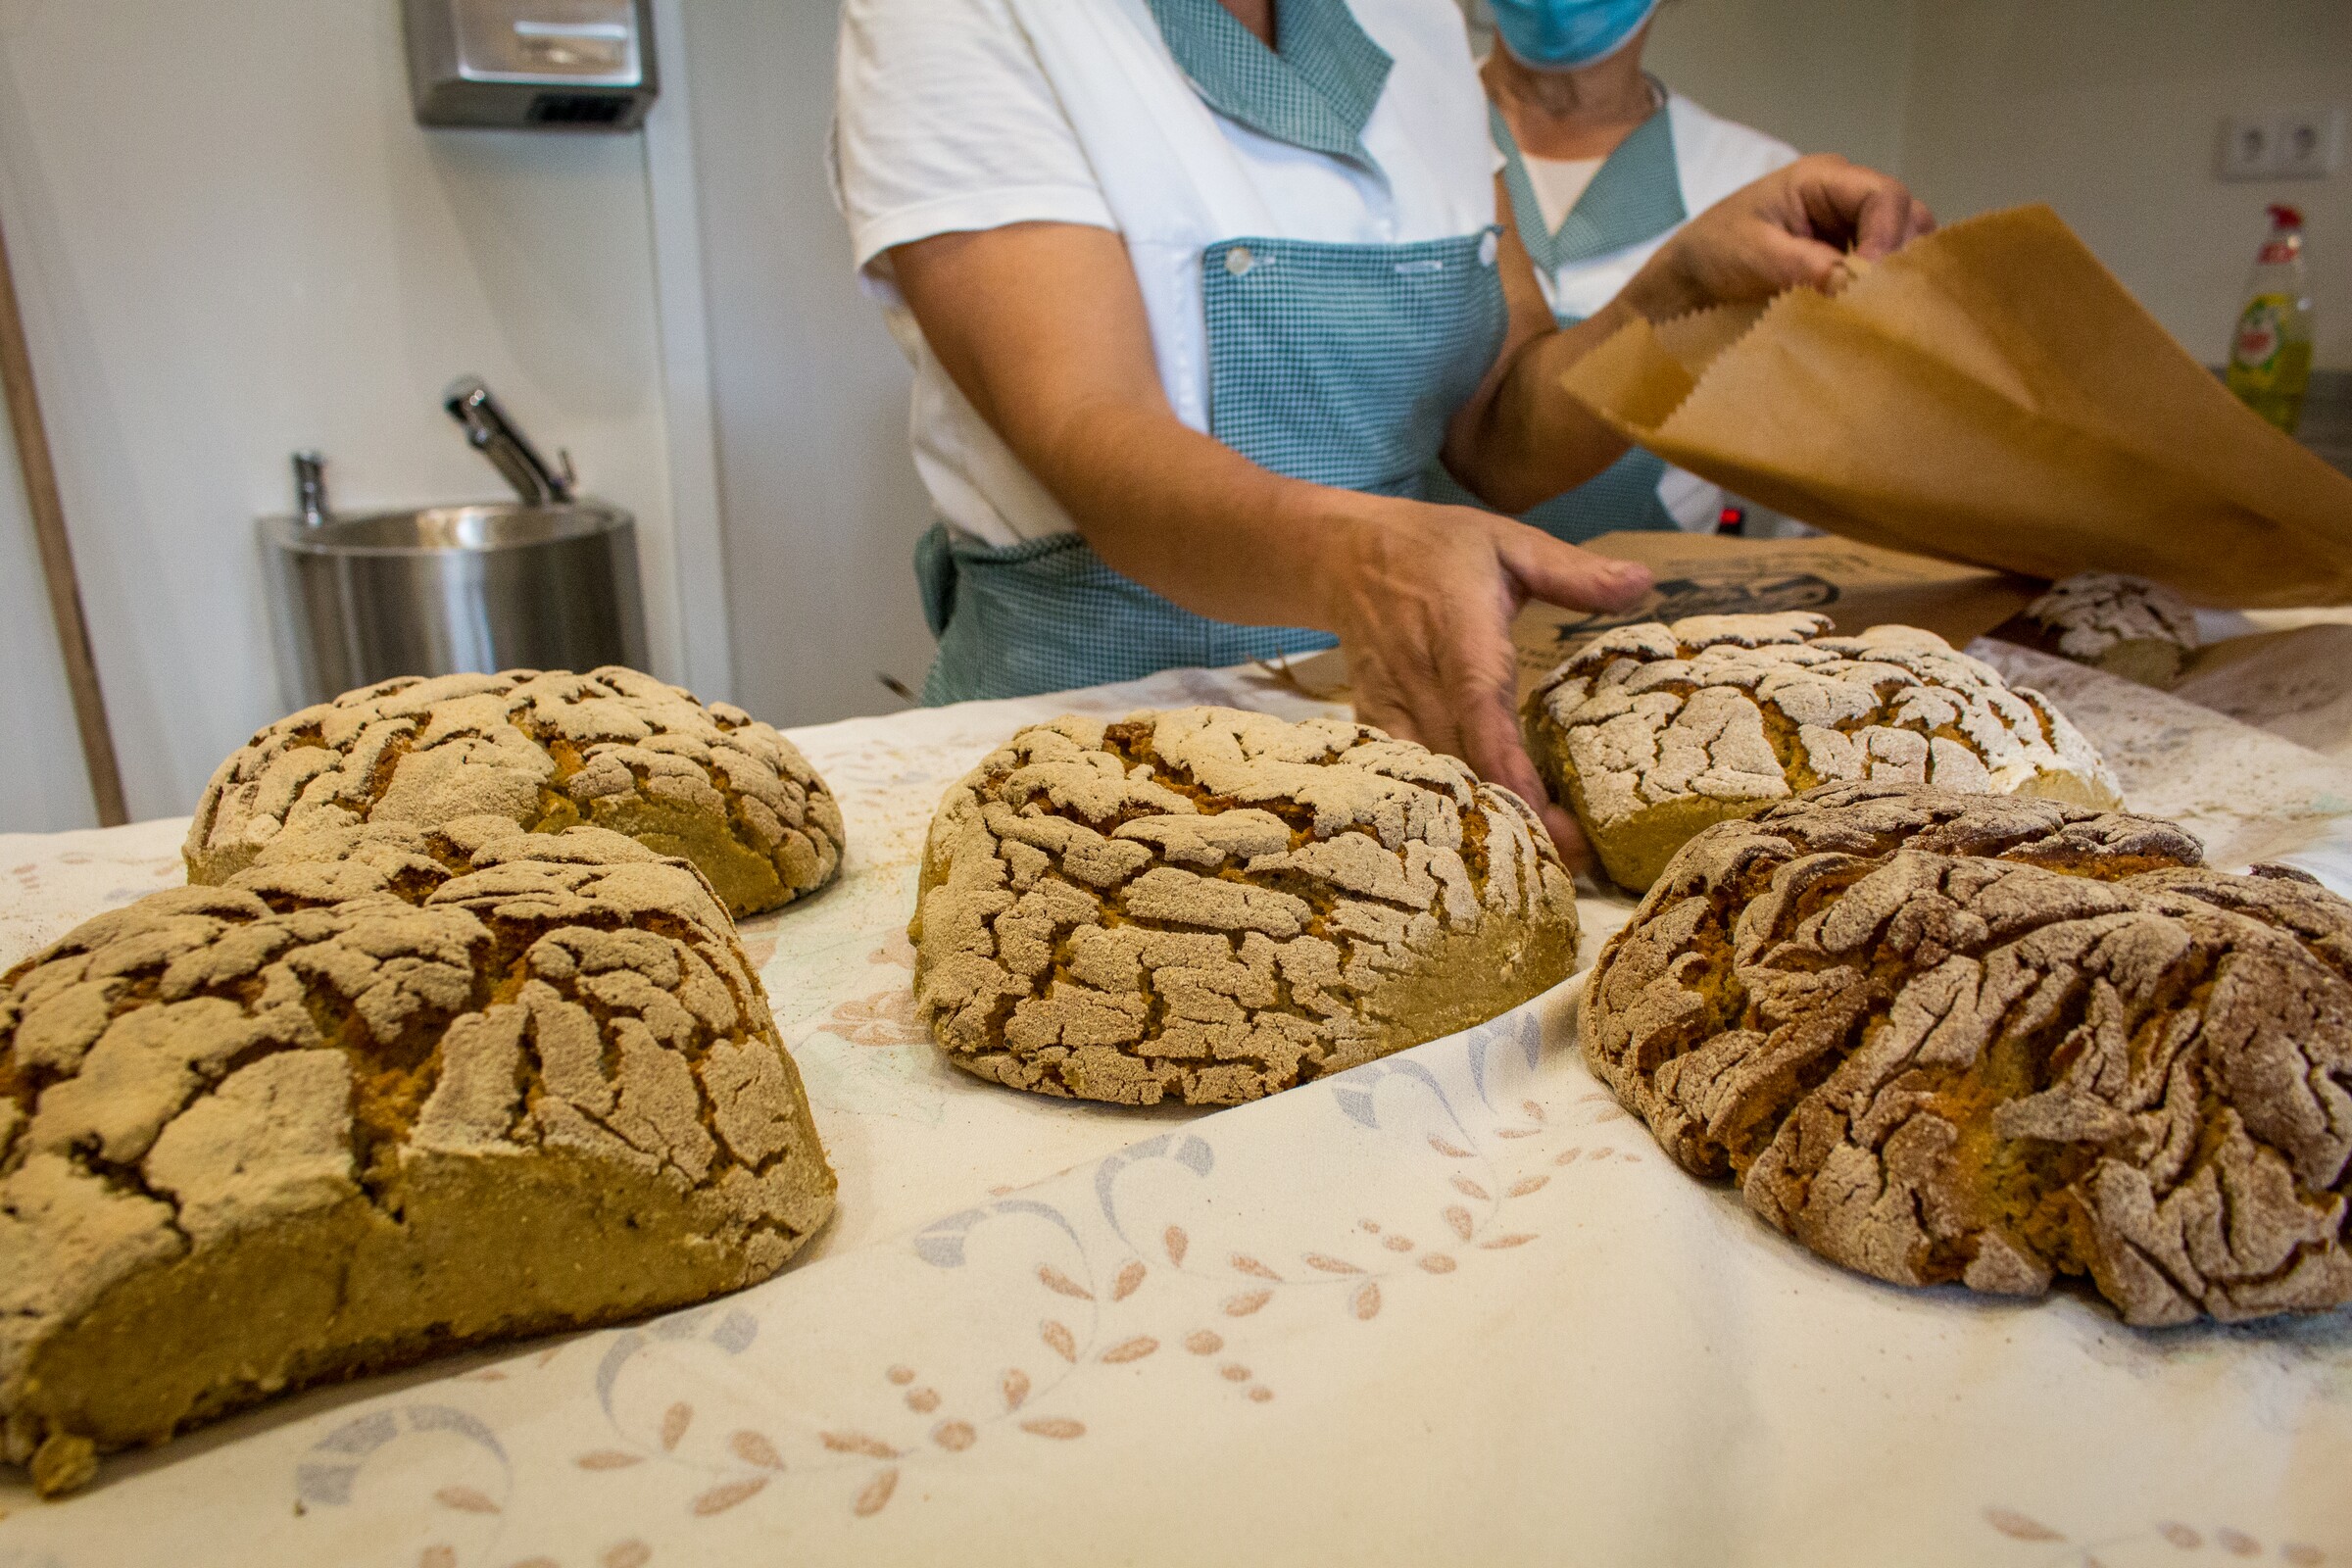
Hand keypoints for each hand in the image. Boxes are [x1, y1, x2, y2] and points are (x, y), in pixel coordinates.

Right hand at [1321, 499, 1651, 872]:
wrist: (1342, 556)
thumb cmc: (1436, 548)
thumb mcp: (1509, 542)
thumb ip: (1573, 572)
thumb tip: (1644, 584)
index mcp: (1457, 631)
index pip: (1481, 708)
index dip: (1510, 768)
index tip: (1550, 816)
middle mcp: (1419, 678)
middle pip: (1464, 763)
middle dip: (1517, 816)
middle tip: (1577, 861)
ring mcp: (1391, 707)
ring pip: (1434, 781)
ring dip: (1483, 824)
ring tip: (1544, 867)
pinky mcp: (1375, 725)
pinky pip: (1408, 780)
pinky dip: (1442, 812)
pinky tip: (1482, 847)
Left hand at [1623, 154, 1935, 320]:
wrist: (1686, 281)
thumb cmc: (1712, 252)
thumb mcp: (1754, 256)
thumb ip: (1804, 266)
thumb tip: (1854, 284)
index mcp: (1822, 178)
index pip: (1883, 196)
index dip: (1888, 237)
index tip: (1869, 280)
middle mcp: (1845, 197)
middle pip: (1906, 216)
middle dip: (1902, 256)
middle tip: (1885, 300)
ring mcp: (1848, 227)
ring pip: (1901, 244)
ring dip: (1896, 276)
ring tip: (1881, 310)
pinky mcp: (1845, 259)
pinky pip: (1880, 269)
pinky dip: (1880, 290)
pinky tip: (1870, 315)